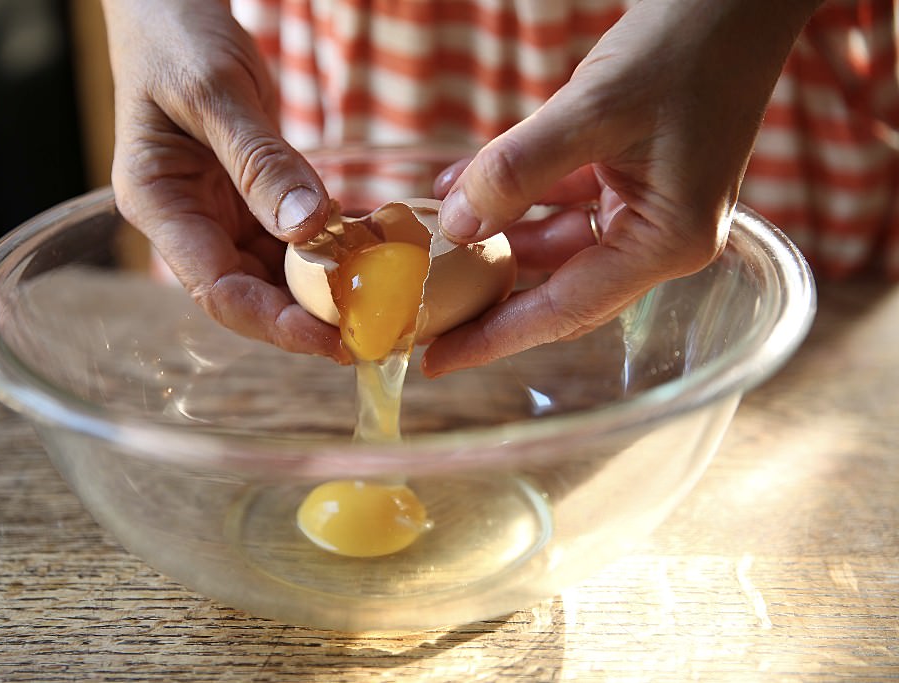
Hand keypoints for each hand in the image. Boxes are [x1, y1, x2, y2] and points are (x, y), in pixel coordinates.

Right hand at [101, 0, 346, 362]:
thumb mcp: (215, 92)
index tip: (332, 338)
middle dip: (309, 316)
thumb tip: (310, 229)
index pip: (216, 289)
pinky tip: (376, 244)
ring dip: (329, 284)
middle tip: (374, 329)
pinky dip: (334, 242)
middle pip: (251, 292)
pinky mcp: (250, 198)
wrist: (170, 7)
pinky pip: (295, 235)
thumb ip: (260, 162)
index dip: (274, 323)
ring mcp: (220, 211)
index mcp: (159, 205)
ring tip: (385, 292)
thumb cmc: (175, 38)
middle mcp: (188, 221)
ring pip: (278, 270)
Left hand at [423, 0, 820, 376]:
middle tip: (425, 311)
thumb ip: (518, 170)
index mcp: (667, 242)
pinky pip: (558, 199)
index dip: (495, 338)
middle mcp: (659, 235)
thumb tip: (457, 224)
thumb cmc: (687, 46)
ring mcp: (647, 204)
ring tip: (431, 241)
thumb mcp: (593, 109)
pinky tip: (461, 185)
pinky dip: (513, 194)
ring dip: (493, 235)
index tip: (438, 359)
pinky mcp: (631, 173)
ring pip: (552, 241)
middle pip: (557, 287)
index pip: (565, 310)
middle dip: (489, 294)